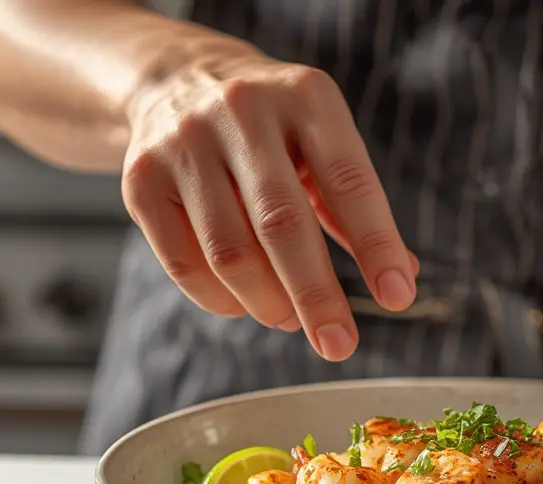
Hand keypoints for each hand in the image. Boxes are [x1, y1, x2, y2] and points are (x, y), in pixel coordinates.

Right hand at [121, 42, 417, 360]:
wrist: (177, 80)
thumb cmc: (273, 129)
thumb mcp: (322, 142)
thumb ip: (355, 207)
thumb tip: (402, 275)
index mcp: (304, 96)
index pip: (348, 181)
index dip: (376, 244)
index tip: (397, 296)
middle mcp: (241, 110)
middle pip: (282, 224)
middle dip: (316, 295)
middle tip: (340, 345)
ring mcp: (184, 143)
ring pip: (231, 252)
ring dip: (268, 303)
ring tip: (290, 320)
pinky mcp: (141, 180)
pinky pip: (185, 265)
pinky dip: (222, 301)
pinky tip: (245, 305)